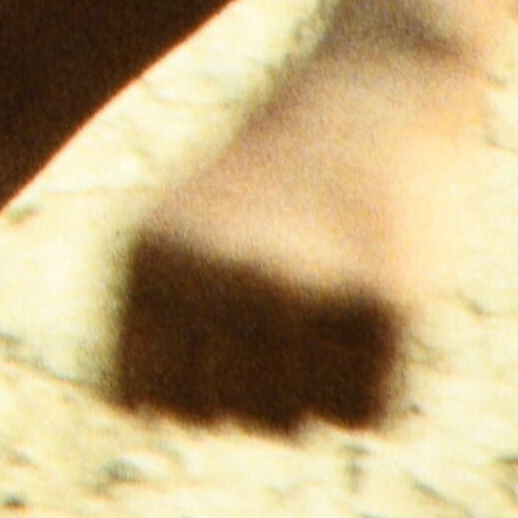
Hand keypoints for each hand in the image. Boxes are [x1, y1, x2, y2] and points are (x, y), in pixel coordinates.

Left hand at [109, 35, 493, 435]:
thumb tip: (136, 413)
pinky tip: (374, 309)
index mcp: (148, 254)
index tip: (222, 332)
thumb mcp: (179, 223)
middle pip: (225, 418)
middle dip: (258, 379)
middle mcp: (213, 275)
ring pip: (292, 425)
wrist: (376, 92)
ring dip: (316, 382)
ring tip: (327, 293)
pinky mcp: (381, 307)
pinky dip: (377, 384)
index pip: (143, 399)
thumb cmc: (270, 174)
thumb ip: (148, 315)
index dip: (189, 385)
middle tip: (289, 298)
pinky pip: (364, 414)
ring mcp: (298, 292)